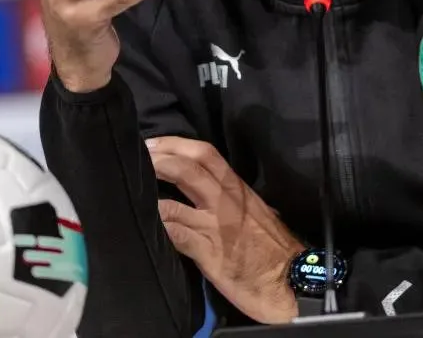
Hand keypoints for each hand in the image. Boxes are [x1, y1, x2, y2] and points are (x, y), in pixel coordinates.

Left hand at [147, 136, 302, 323]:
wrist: (290, 279)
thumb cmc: (275, 248)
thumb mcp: (259, 213)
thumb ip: (236, 200)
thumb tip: (218, 192)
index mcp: (238, 189)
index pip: (206, 154)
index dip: (176, 144)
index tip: (154, 144)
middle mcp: (226, 202)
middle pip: (187, 169)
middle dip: (158, 160)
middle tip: (137, 159)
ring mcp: (215, 226)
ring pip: (175, 201)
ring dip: (149, 194)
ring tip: (131, 192)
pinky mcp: (208, 252)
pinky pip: (175, 235)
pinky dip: (158, 226)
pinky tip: (145, 223)